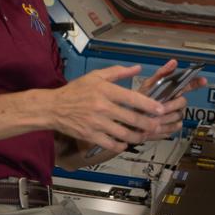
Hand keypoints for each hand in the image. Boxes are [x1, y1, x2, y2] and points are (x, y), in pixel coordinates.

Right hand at [49, 65, 167, 153]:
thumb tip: (138, 68)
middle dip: (148, 124)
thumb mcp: (95, 76)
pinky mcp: (90, 136)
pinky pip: (110, 144)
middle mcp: (102, 107)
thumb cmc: (76, 90)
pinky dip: (120, 146)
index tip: (160, 109)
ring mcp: (96, 123)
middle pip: (131, 118)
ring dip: (137, 137)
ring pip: (123, 134)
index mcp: (105, 90)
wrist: (53, 107)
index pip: (132, 98)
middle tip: (157, 126)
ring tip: (144, 137)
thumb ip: (118, 72)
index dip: (149, 105)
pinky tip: (125, 143)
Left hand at [137, 59, 207, 140]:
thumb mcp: (149, 84)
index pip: (189, 85)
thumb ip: (161, 73)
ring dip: (166, 117)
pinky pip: (175, 127)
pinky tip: (158, 126)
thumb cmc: (140, 99)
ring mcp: (176, 115)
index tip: (203, 80)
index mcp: (173, 90)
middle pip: (183, 102)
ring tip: (154, 118)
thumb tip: (174, 62)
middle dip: (172, 105)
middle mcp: (177, 102)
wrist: (131, 117)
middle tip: (161, 107)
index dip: (196, 82)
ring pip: (178, 115)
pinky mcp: (172, 127)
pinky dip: (166, 126)